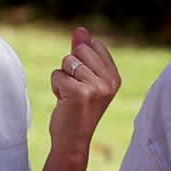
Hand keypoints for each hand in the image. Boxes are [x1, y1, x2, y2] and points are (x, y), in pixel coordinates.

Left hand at [48, 26, 120, 149]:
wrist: (73, 141)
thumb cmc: (77, 109)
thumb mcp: (83, 78)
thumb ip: (83, 52)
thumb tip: (81, 29)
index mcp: (115, 75)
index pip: (93, 44)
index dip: (80, 60)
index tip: (83, 82)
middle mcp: (110, 81)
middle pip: (79, 50)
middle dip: (70, 68)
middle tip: (75, 90)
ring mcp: (97, 87)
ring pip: (67, 61)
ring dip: (62, 78)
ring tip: (70, 96)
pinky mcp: (80, 93)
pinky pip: (57, 74)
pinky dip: (55, 87)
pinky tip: (64, 102)